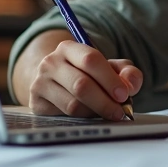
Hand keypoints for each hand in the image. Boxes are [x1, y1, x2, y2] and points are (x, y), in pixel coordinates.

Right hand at [27, 40, 142, 121]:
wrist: (55, 82)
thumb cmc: (88, 74)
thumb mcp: (109, 67)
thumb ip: (126, 72)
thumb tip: (131, 84)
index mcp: (68, 48)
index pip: (90, 60)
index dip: (110, 79)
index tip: (124, 94)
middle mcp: (50, 63)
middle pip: (81, 85)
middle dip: (105, 101)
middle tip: (120, 111)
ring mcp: (40, 83)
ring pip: (73, 104)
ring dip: (95, 112)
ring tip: (107, 112)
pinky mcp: (36, 103)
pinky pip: (65, 116)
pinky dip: (83, 119)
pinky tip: (90, 114)